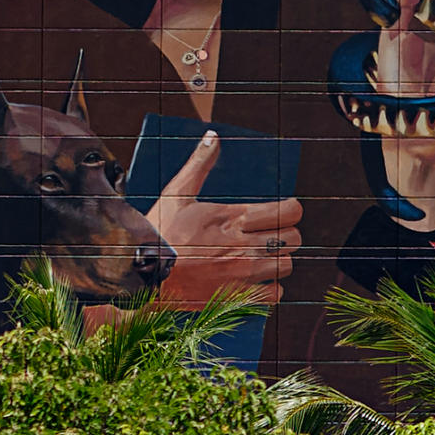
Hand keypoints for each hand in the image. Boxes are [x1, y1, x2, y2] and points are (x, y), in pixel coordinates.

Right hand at [142, 130, 299, 307]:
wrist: (141, 275)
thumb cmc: (158, 233)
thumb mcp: (176, 194)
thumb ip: (199, 165)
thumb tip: (212, 136)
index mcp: (231, 218)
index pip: (289, 212)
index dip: (291, 210)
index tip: (283, 211)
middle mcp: (242, 245)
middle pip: (294, 239)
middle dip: (285, 235)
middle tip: (270, 235)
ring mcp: (242, 273)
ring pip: (287, 265)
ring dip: (277, 261)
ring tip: (260, 257)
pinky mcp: (238, 297)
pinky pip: (275, 293)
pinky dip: (269, 287)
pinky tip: (254, 280)